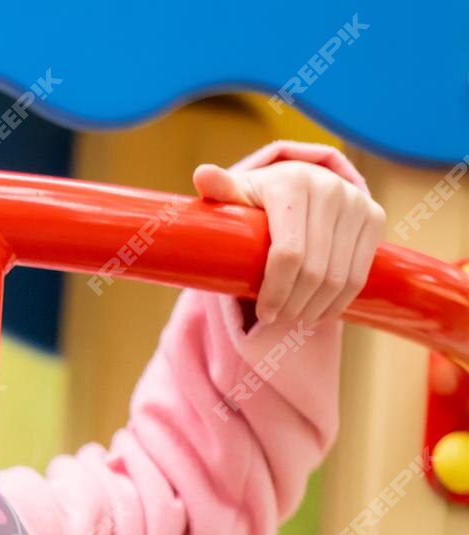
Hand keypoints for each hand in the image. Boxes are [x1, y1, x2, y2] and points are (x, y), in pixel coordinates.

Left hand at [192, 155, 386, 329]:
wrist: (299, 185)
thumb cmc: (257, 199)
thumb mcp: (236, 195)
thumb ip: (219, 189)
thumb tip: (202, 174)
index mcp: (292, 184)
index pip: (287, 253)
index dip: (275, 290)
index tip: (263, 313)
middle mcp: (329, 188)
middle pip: (314, 269)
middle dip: (294, 304)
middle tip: (278, 319)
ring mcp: (356, 201)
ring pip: (339, 276)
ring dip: (316, 307)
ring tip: (296, 319)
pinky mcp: (374, 216)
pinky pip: (360, 272)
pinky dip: (340, 300)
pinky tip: (321, 312)